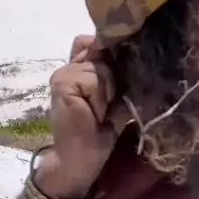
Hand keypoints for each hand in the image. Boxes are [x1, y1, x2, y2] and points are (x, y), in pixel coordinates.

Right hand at [35, 35, 127, 198]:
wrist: (82, 157)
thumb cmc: (103, 128)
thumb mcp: (117, 96)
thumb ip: (120, 74)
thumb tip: (136, 53)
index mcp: (84, 65)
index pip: (98, 41)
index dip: (113, 51)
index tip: (124, 71)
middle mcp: (72, 64)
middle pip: (103, 50)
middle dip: (114, 75)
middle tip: (110, 101)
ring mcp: (64, 72)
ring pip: (101, 67)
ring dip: (108, 90)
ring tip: (102, 110)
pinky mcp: (62, 83)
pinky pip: (93, 79)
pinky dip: (100, 97)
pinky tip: (94, 113)